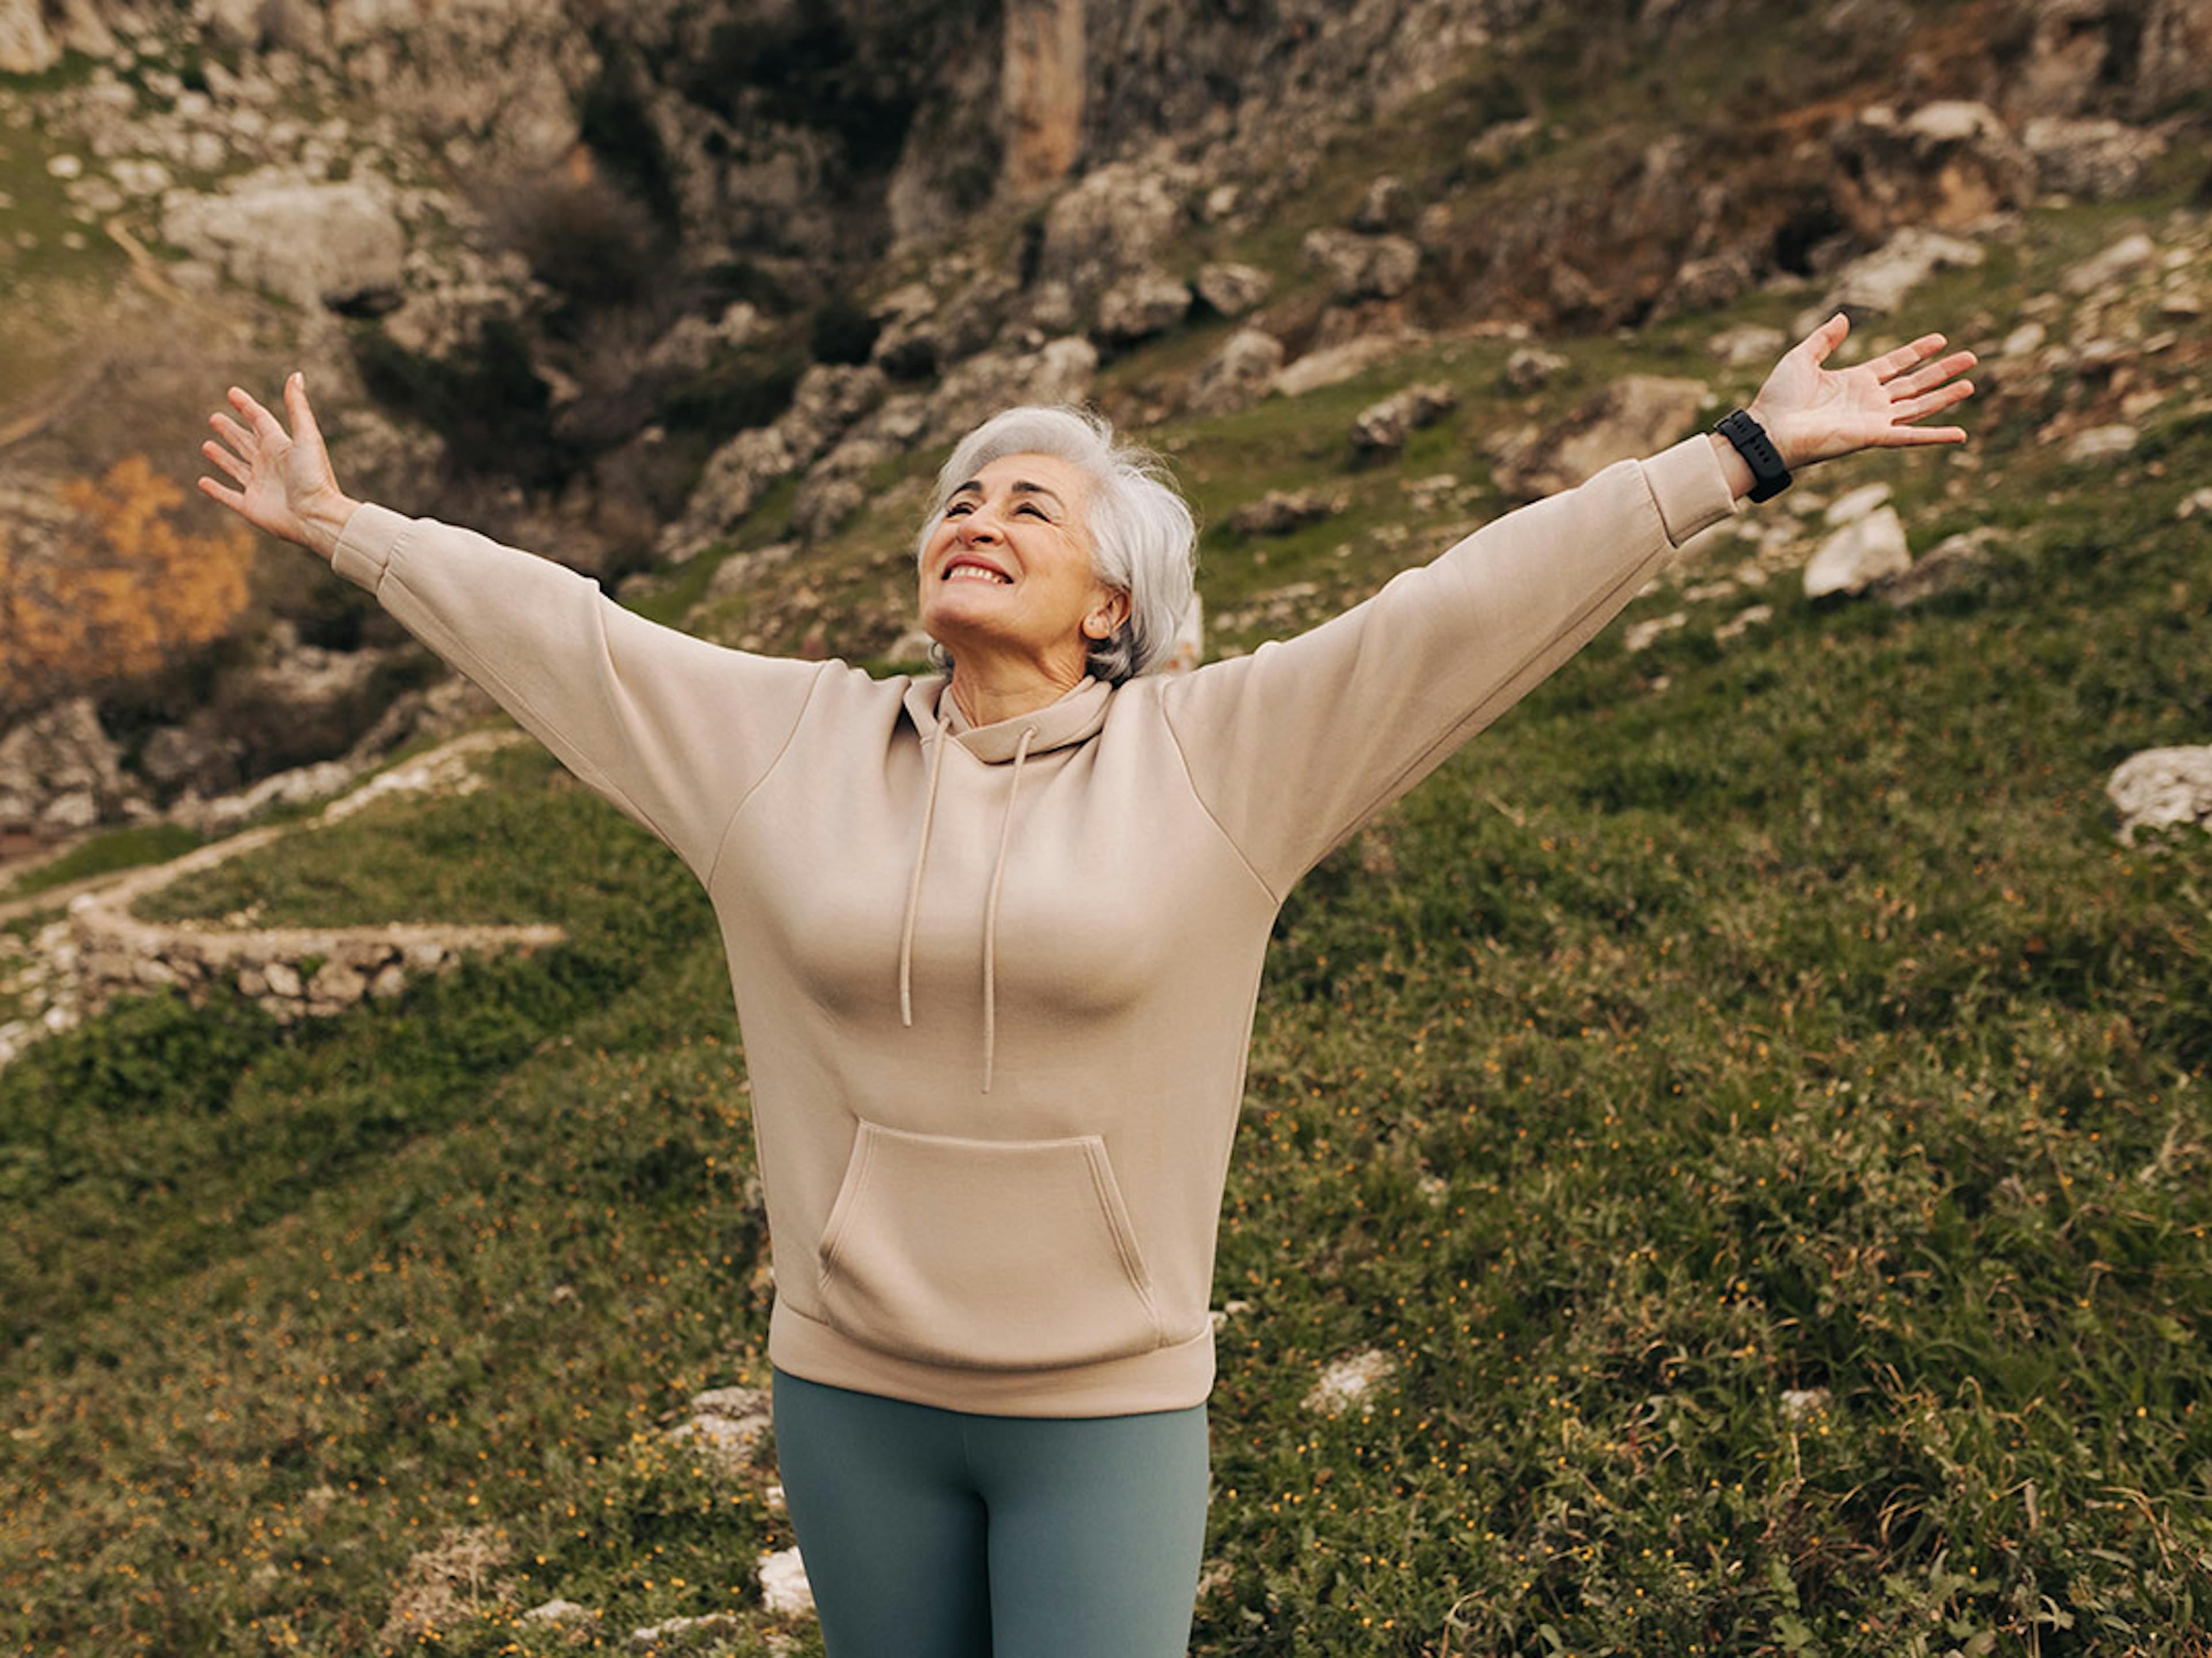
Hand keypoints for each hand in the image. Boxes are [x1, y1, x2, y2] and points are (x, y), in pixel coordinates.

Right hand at [198, 373, 360, 562]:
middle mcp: (269, 465)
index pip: (259, 420)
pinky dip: (216, 490)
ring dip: (222, 457)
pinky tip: (203, 482)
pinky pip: (229, 496)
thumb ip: (298, 407)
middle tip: (214, 418)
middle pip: (245, 442)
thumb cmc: (314, 476)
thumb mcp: (306, 436)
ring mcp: (259, 486)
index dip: (246, 406)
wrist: (318, 516)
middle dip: (230, 431)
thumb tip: (297, 374)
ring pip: (235, 467)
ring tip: (207, 446)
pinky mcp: (251, 507)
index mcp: (280, 446)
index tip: (232, 393)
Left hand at [1747, 312, 1975, 471]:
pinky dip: (1935, 436)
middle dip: (1942, 371)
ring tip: (1970, 384)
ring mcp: (1872, 420)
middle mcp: (1868, 402)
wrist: (1769, 429)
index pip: (1895, 364)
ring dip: (1945, 397)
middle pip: (1914, 384)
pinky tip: (1960, 434)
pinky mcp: (1872, 437)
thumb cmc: (1778, 397)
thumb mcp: (1801, 358)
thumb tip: (1843, 317)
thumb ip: (1824, 339)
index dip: (1917, 352)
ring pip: (1918, 407)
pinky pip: (1909, 436)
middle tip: (1971, 358)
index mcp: (1855, 382)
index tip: (1941, 339)